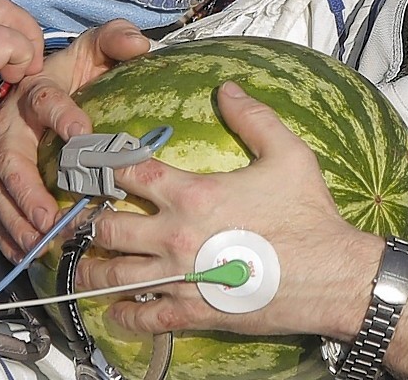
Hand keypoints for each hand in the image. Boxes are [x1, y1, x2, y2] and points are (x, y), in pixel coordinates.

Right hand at [0, 20, 150, 259]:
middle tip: (50, 216)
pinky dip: (8, 235)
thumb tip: (139, 43)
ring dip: (18, 221)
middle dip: (27, 190)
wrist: (47, 85)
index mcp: (35, 90)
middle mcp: (9, 125)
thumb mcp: (96, 49)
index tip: (84, 136)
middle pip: (9, 159)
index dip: (62, 116)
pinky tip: (27, 257)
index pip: (44, 101)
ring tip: (42, 245)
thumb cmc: (80, 72)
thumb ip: (115, 39)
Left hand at [77, 83, 407, 378]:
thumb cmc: (310, 214)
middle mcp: (177, 236)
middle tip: (77, 220)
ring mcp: (180, 278)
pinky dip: (123, 315)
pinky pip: (144, 318)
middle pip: (108, 228)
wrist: (331, 273)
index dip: (107, 165)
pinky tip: (116, 310)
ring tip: (79, 266)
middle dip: (87, 222)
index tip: (95, 164)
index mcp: (194, 194)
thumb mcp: (289, 155)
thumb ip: (254, 119)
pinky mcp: (193, 311)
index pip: (131, 173)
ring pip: (113, 276)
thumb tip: (228, 89)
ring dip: (89, 270)